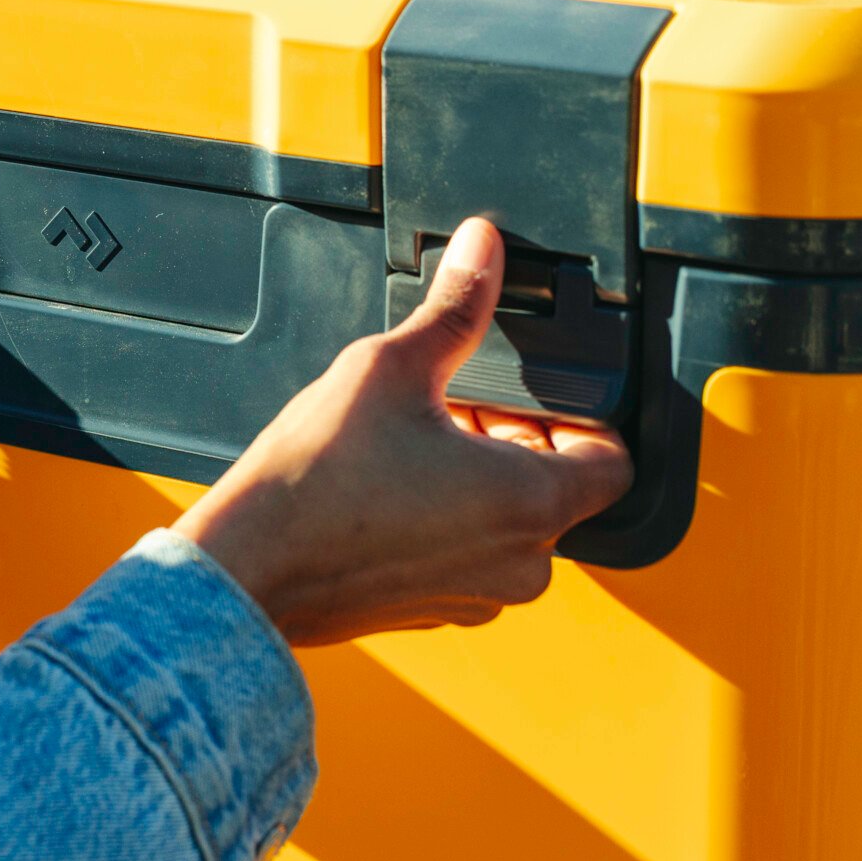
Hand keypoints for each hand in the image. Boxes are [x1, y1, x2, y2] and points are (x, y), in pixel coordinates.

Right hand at [173, 218, 631, 645]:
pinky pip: (467, 557)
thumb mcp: (391, 367)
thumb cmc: (317, 482)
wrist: (247, 565)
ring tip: (412, 443)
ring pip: (509, 526)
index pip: (614, 461)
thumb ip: (455, 307)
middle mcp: (520, 563)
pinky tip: (387, 487)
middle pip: (557, 490)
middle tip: (453, 405)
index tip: (530, 397)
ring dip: (479, 481)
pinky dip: (446, 521)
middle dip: (514, 440)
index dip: (582, 418)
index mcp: (532, 504)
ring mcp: (477, 596)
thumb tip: (484, 248)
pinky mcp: (434, 612)